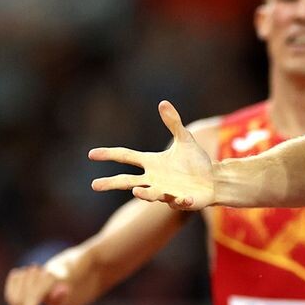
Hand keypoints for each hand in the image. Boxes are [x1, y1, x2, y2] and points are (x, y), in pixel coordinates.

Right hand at [3, 263, 72, 304]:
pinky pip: (9, 295)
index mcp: (49, 278)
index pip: (34, 297)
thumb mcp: (67, 298)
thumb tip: (62, 292)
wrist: (59, 277)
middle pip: (21, 300)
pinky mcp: (16, 275)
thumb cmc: (62, 293)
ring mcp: (25, 272)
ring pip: (13, 299)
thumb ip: (62, 297)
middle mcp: (35, 273)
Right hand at [89, 101, 215, 209]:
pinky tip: (185, 198)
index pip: (126, 157)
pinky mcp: (182, 201)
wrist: (213, 179)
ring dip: (144, 194)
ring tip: (136, 192)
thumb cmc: (195, 161)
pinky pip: (179, 202)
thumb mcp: (184, 139)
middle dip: (111, 183)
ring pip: (150, 194)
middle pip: (128, 181)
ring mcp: (166, 192)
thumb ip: (174, 123)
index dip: (109, 154)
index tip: (91, 154)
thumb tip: (163, 102)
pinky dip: (181, 201)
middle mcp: (154, 179)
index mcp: (152, 163)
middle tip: (94, 185)